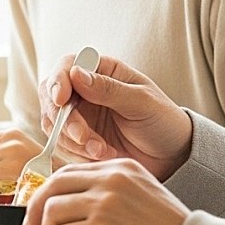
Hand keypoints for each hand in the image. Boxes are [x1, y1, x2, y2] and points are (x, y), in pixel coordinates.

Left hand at [21, 160, 187, 224]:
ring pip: (50, 214)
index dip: (48, 194)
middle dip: (35, 212)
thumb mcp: (141, 199)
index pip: (69, 173)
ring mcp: (104, 203)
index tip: (39, 212)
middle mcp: (111, 180)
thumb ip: (107, 196)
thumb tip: (65, 210)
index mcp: (121, 168)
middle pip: (52, 187)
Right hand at [38, 53, 193, 180]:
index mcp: (102, 71)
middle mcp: (85, 91)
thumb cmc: (163, 121)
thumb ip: (108, 89)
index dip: (58, 81)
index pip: (66, 67)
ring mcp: (80, 115)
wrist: (172, 157)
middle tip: (83, 137)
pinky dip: (79, 153)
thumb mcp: (142, 102)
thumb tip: (75, 73)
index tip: (61, 100)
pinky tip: (105, 155)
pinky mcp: (78, 140)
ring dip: (74, 140)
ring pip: (53, 124)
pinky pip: (63, 145)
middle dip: (63, 119)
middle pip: (51, 96)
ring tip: (104, 151)